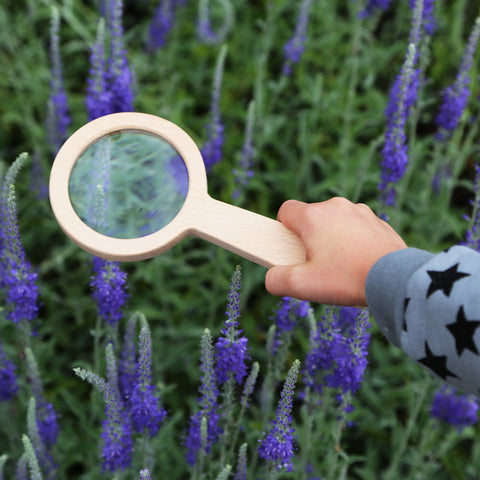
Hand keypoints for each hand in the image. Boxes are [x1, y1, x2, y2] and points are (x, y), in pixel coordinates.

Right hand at [265, 198, 406, 305]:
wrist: (396, 279)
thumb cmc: (347, 279)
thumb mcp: (303, 285)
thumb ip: (277, 280)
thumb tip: (272, 278)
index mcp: (313, 217)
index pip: (286, 210)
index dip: (283, 229)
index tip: (291, 248)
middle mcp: (336, 206)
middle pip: (311, 217)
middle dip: (309, 238)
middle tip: (317, 265)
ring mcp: (359, 212)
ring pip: (334, 221)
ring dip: (332, 238)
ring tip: (341, 266)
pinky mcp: (377, 221)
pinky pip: (356, 228)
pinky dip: (353, 241)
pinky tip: (359, 263)